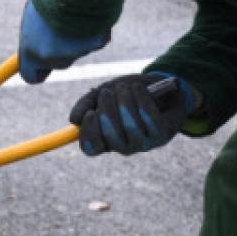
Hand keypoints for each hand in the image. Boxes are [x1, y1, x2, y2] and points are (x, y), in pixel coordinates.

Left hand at [17, 0, 108, 84]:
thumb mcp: (34, 13)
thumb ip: (35, 32)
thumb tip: (37, 42)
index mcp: (30, 51)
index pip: (31, 75)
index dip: (36, 69)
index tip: (38, 61)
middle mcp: (52, 58)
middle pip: (56, 62)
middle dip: (58, 48)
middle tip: (57, 27)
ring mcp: (75, 53)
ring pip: (76, 49)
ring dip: (74, 35)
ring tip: (71, 11)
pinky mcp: (96, 43)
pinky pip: (93, 38)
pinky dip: (92, 28)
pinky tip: (87, 11)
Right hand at [69, 73, 195, 156]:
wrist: (162, 90)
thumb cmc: (128, 94)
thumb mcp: (103, 94)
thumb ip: (86, 104)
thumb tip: (74, 120)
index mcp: (105, 140)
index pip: (90, 148)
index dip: (89, 132)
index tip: (91, 113)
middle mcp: (123, 147)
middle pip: (110, 136)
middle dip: (108, 110)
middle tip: (107, 91)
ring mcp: (143, 144)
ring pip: (130, 126)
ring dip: (125, 101)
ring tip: (125, 86)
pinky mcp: (161, 136)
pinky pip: (149, 119)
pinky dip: (142, 100)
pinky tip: (139, 89)